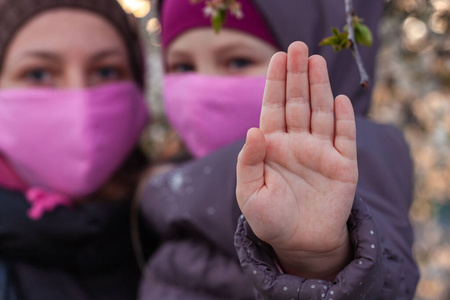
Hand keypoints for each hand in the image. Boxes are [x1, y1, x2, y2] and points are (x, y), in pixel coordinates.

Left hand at [236, 42, 357, 279]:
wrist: (300, 243)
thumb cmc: (269, 218)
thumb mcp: (249, 193)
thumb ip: (248, 162)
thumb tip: (253, 130)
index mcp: (272, 145)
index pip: (273, 107)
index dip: (276, 82)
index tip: (278, 57)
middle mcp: (297, 142)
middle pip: (298, 102)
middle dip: (298, 75)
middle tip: (299, 47)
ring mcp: (320, 151)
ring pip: (321, 113)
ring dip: (320, 88)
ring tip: (317, 61)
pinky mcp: (343, 166)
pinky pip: (345, 138)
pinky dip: (344, 119)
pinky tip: (341, 100)